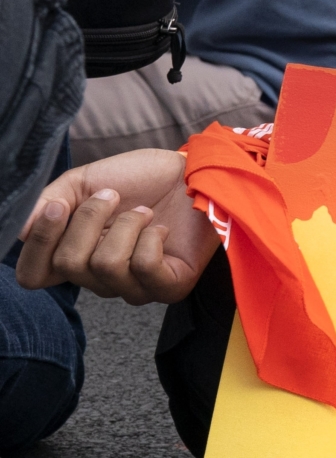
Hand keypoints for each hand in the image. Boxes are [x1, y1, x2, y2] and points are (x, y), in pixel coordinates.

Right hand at [15, 150, 216, 305]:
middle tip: (115, 198)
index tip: (60, 206)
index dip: (39, 244)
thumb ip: (48, 204)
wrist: (193, 169)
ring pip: (105, 266)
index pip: (32, 276)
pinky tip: (161, 229)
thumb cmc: (140, 178)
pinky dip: (151, 238)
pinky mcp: (169, 286)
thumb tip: (20, 231)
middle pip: (68, 265)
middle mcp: (99, 280)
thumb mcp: (83, 183)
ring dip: (126, 225)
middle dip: (91, 219)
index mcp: (73, 256)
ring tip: (144, 212)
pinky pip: (143, 268)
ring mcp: (134, 287)